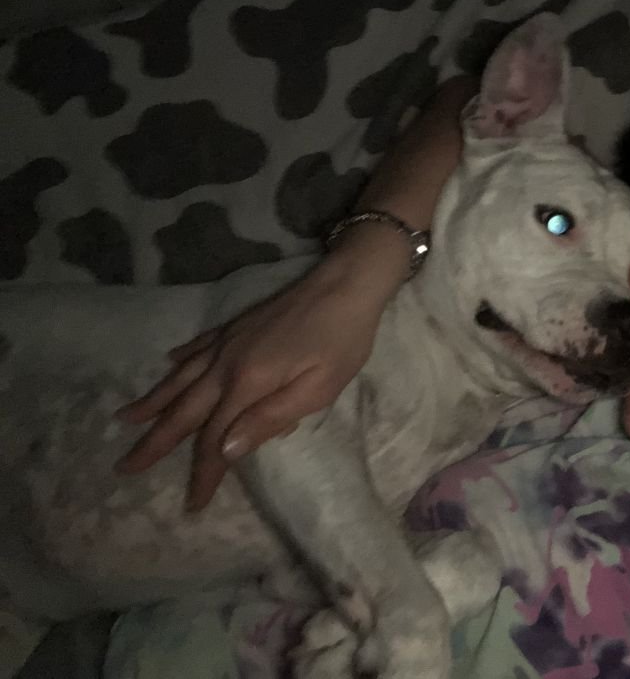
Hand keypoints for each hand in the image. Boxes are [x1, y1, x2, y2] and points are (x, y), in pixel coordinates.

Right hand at [115, 76, 471, 510]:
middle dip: (155, 442)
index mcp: (247, 384)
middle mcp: (226, 363)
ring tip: (126, 420)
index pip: (214, 438)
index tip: (192, 504)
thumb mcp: (317, 389)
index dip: (203, 472)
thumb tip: (224, 449)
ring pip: (180, 377)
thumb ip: (270, 418)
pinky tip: (168, 363)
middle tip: (125, 467)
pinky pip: (197, 347)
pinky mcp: (237, 324)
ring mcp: (228, 340)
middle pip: (184, 410)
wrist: (346, 283)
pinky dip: (178, 360)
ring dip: (153, 401)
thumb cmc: (341, 341)